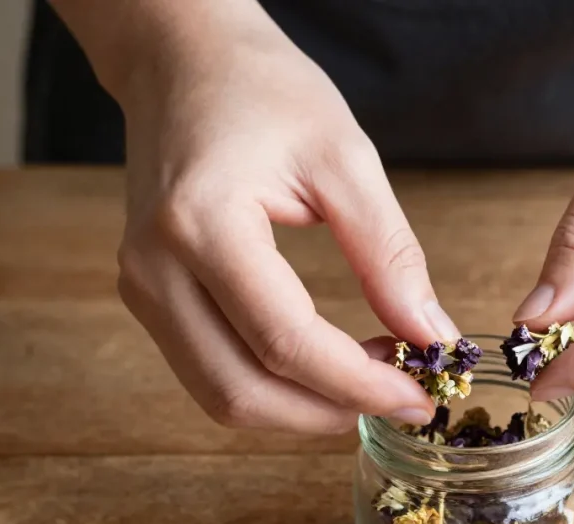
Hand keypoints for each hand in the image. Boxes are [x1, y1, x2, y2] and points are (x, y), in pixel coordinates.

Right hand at [103, 4, 453, 431]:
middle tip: (401, 398)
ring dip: (301, 408)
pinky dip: (273, 385)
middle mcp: (155, 268)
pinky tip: (324, 363)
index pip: (285, 342)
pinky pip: (211, 371)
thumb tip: (432, 337)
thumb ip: (390, 255)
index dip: (360, 384)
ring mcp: (141, 288)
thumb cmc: (261, 88)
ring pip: (222, 396)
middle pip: (243, 392)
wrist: (181, 60)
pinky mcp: (149, 296)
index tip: (420, 398)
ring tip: (369, 377)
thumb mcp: (344, 159)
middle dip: (330, 412)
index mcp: (202, 224)